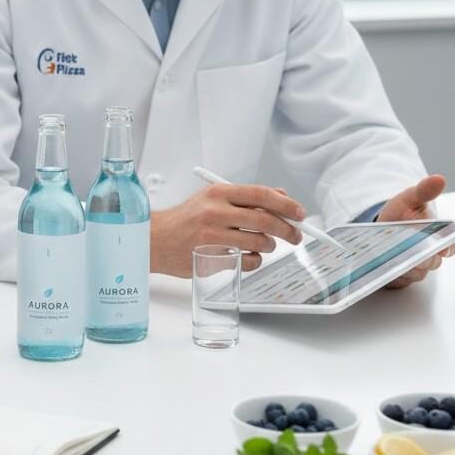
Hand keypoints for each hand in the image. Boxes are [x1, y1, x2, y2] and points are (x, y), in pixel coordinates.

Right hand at [150, 183, 304, 276]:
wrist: (155, 239)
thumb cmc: (186, 219)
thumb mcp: (212, 199)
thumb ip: (245, 198)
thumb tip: (281, 197)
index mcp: (218, 193)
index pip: (261, 195)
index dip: (286, 205)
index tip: (299, 214)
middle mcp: (215, 212)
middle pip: (266, 220)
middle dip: (288, 230)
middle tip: (295, 236)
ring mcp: (213, 236)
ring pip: (260, 242)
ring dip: (270, 246)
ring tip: (266, 245)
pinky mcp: (212, 258)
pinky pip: (248, 261)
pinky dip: (255, 261)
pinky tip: (249, 256)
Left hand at [377, 174, 454, 288]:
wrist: (380, 225)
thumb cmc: (400, 213)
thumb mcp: (410, 198)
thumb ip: (423, 191)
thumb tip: (438, 179)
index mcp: (439, 237)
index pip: (450, 246)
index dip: (447, 247)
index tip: (442, 247)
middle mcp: (430, 255)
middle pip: (432, 262)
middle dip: (424, 258)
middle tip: (416, 253)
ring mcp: (415, 268)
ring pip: (416, 273)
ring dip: (408, 267)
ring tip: (397, 260)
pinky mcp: (400, 277)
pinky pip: (400, 281)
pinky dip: (394, 275)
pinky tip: (386, 268)